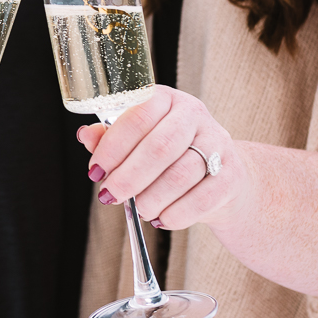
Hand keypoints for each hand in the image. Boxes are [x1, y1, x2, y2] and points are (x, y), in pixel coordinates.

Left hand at [77, 86, 248, 230]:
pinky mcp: (232, 175)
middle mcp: (194, 114)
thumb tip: (85, 135)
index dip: (112, 147)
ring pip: (180, 175)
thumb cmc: (169, 154)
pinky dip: (176, 214)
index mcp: (166, 99)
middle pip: (159, 147)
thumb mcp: (138, 140)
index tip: (95, 171)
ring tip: (139, 210)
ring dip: (151, 198)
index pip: (137, 117)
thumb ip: (110, 136)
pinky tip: (161, 218)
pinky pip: (202, 199)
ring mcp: (218, 143)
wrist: (220, 174)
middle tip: (110, 196)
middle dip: (129, 177)